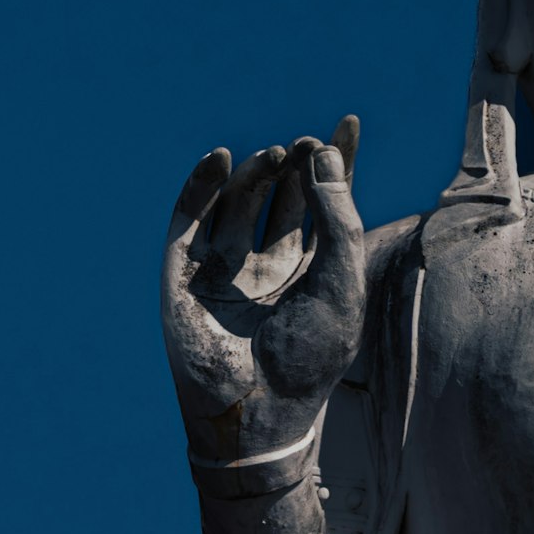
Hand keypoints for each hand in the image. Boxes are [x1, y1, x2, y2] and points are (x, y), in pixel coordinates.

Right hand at [164, 118, 368, 471]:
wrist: (260, 410)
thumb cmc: (310, 356)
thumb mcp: (342, 279)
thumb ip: (338, 217)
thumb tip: (324, 157)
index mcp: (309, 273)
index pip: (322, 205)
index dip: (334, 164)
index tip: (348, 122)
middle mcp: (266, 267)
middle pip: (281, 198)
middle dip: (295, 166)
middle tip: (307, 144)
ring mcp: (223, 270)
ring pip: (239, 204)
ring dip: (256, 173)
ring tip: (278, 153)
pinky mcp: (185, 274)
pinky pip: (189, 220)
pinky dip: (201, 186)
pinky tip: (221, 158)